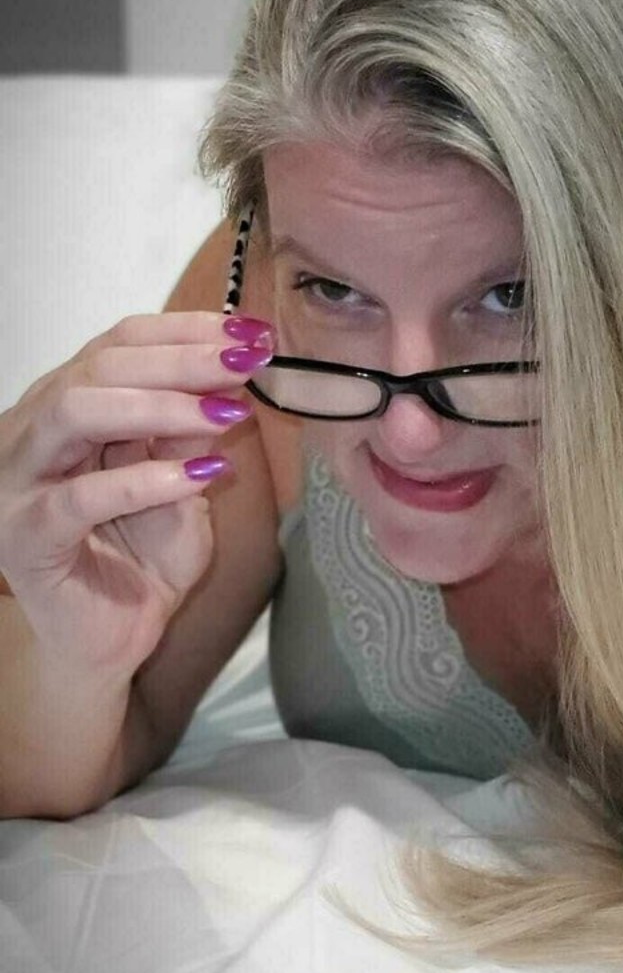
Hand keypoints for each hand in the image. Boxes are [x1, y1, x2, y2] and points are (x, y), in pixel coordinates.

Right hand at [0, 311, 272, 678]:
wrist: (110, 640)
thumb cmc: (142, 557)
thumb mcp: (184, 481)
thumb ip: (194, 432)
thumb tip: (231, 371)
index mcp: (66, 404)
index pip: (120, 343)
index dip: (186, 332)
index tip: (250, 332)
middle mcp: (32, 430)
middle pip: (100, 366)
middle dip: (182, 359)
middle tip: (246, 362)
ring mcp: (18, 481)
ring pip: (77, 411)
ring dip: (160, 404)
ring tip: (226, 411)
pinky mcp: (26, 535)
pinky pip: (82, 496)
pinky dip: (147, 480)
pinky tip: (203, 475)